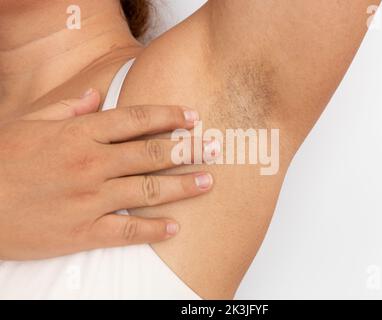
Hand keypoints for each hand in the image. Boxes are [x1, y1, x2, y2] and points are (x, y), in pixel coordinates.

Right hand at [0, 89, 212, 260]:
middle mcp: (91, 164)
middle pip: (152, 153)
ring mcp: (90, 199)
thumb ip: (69, 109)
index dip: (169, 116)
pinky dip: (154, 230)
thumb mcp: (30, 123)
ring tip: (208, 182)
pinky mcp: (83, 232)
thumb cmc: (2, 160)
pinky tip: (175, 228)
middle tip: (216, 148)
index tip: (193, 117)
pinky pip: (128, 232)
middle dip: (189, 149)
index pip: (136, 120)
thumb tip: (98, 95)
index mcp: (80, 134)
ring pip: (148, 190)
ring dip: (183, 187)